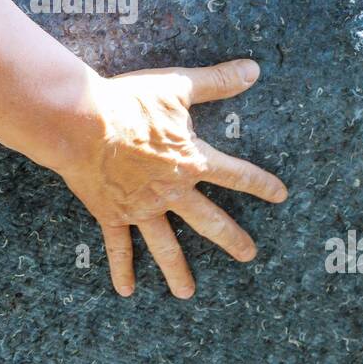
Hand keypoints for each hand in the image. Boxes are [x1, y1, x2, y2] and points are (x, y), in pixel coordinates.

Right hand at [54, 59, 287, 298]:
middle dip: (231, 239)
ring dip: (177, 271)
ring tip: (187, 294)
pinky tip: (126, 291)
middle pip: (208, 221)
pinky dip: (122, 269)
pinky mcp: (112, 214)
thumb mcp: (178, 87)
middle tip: (249, 255)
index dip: (261, 184)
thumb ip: (217, 81)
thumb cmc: (129, 102)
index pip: (236, 175)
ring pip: (165, 245)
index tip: (280, 196)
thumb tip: (254, 69)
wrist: (82, 124)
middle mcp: (171, 192)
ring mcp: (141, 208)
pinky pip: (119, 247)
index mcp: (191, 161)